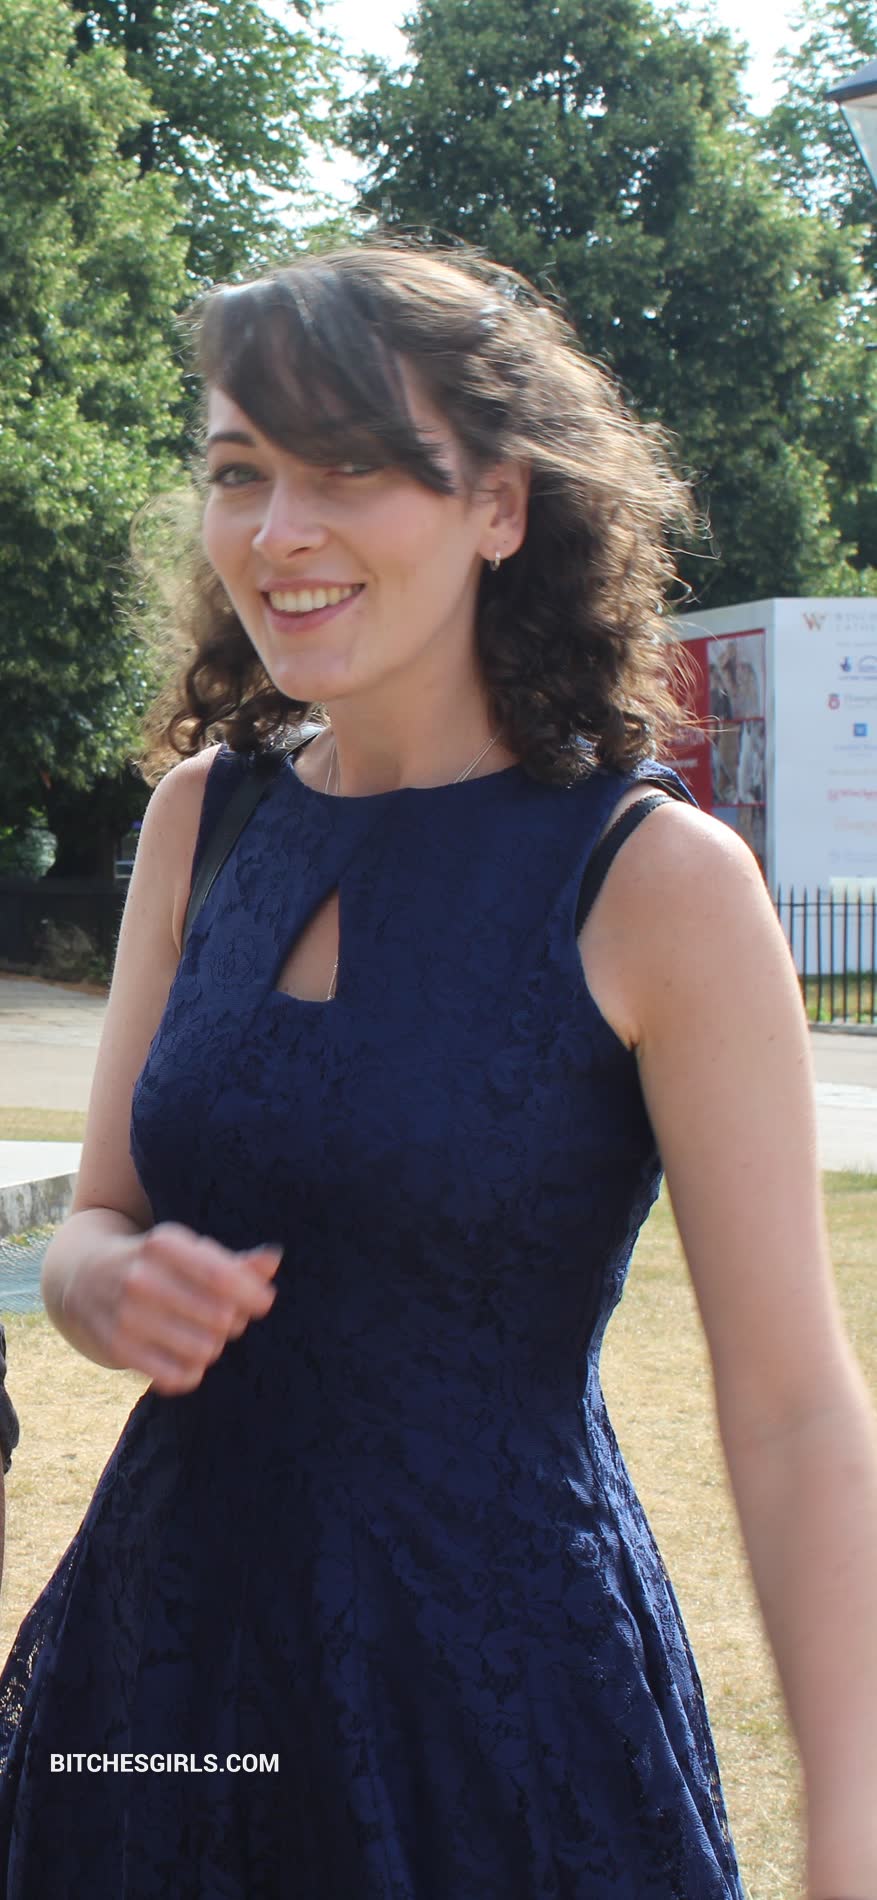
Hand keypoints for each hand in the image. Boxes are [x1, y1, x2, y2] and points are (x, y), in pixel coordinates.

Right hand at [64, 1223, 281, 1394]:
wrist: (81, 1278)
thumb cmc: (151, 1263)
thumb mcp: (186, 1251)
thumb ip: (232, 1261)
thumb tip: (274, 1259)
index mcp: (164, 1244)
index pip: (224, 1277)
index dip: (254, 1294)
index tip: (262, 1301)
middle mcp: (142, 1277)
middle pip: (221, 1317)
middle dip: (232, 1321)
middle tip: (224, 1318)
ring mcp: (126, 1314)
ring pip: (204, 1349)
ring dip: (212, 1347)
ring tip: (202, 1336)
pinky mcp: (117, 1348)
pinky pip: (178, 1376)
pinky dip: (190, 1372)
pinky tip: (183, 1358)